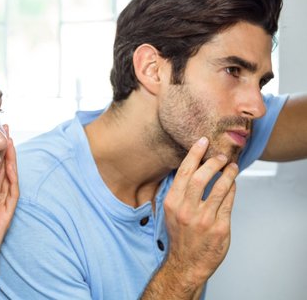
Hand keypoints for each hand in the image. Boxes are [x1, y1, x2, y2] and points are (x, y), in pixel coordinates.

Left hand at [0, 124, 18, 293]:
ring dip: (10, 158)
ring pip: (9, 177)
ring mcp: (0, 208)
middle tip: (4, 125)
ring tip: (11, 139)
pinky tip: (4, 166)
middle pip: (1, 167)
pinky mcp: (5, 218)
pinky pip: (8, 197)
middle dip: (2, 146)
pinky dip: (7, 181)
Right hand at [143, 137, 237, 298]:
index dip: (194, 154)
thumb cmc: (180, 235)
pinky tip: (233, 183)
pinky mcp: (220, 228)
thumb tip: (191, 167)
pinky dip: (232, 189)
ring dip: (228, 173)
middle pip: (201, 177)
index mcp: (172, 203)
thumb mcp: (171, 212)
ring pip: (220, 188)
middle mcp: (186, 210)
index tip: (203, 141)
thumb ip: (179, 191)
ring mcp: (204, 219)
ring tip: (232, 166)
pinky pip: (229, 202)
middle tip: (221, 155)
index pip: (184, 172)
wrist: (186, 262)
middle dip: (213, 161)